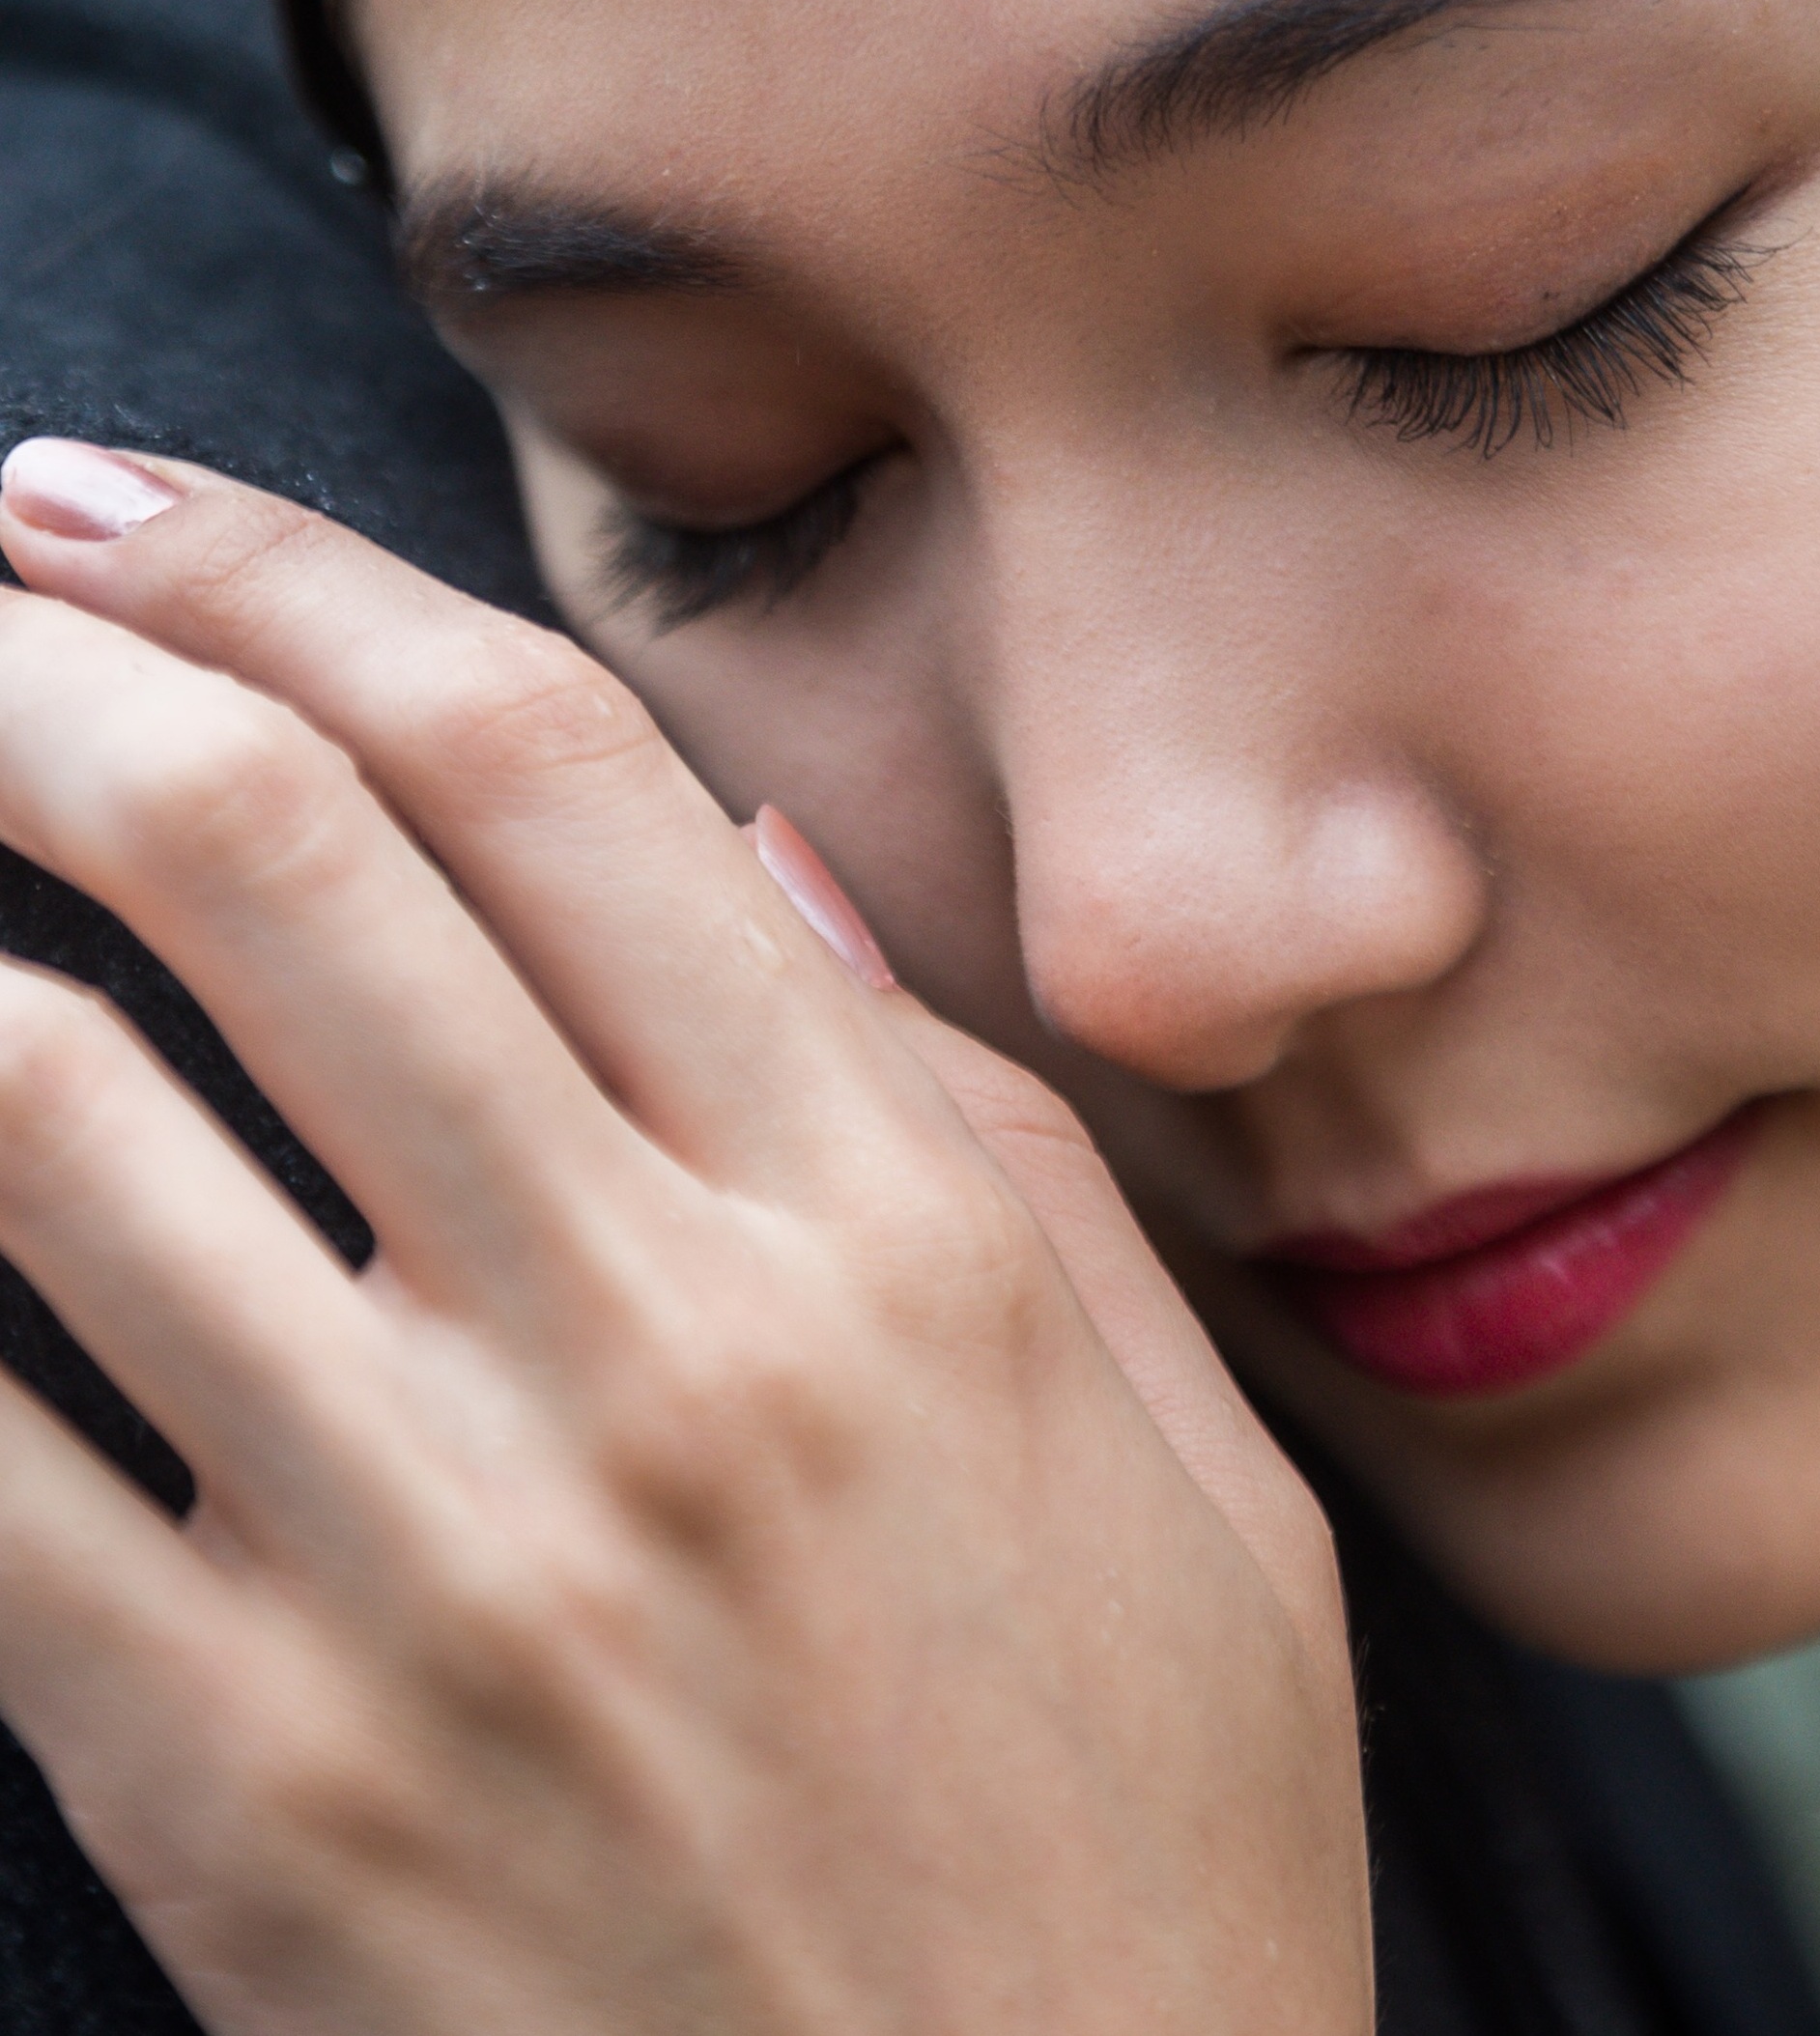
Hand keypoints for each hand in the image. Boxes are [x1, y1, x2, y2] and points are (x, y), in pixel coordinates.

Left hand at [0, 440, 1370, 2035]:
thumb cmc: (1143, 1836)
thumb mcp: (1178, 1449)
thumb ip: (980, 1127)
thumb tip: (754, 873)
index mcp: (900, 1232)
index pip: (559, 784)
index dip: (306, 584)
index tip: (124, 510)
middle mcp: (663, 1343)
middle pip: (284, 870)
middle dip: (51, 671)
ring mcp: (435, 1569)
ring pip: (52, 1124)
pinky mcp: (249, 1795)